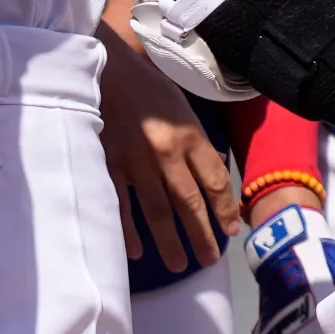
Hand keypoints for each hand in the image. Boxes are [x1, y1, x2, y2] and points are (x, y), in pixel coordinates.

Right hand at [99, 27, 240, 269]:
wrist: (104, 69)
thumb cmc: (147, 87)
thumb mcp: (181, 108)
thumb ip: (195, 142)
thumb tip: (211, 172)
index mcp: (189, 135)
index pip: (214, 181)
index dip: (225, 209)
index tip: (230, 230)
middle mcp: (166, 152)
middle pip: (189, 203)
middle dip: (201, 235)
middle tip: (209, 260)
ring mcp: (135, 161)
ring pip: (157, 211)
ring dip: (169, 242)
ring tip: (178, 264)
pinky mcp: (108, 164)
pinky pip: (121, 204)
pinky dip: (128, 230)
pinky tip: (136, 251)